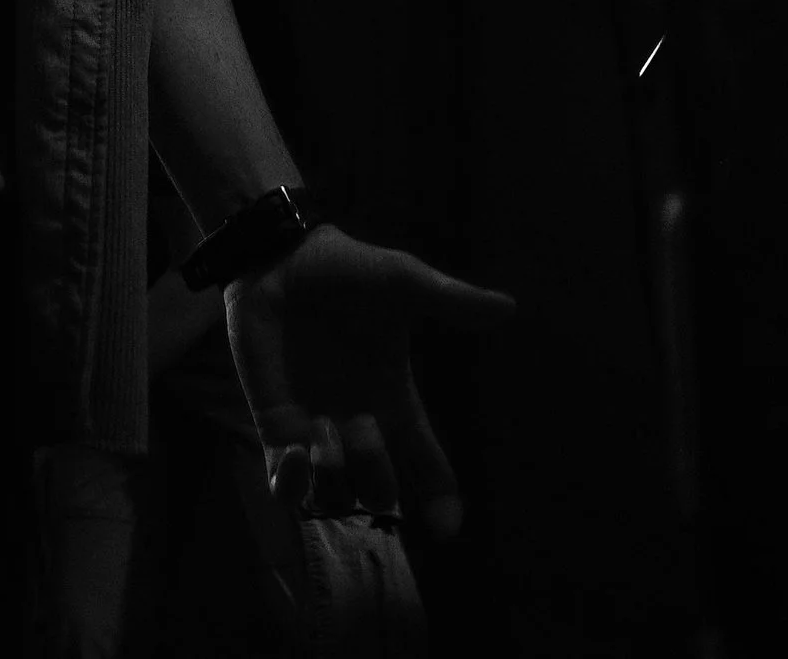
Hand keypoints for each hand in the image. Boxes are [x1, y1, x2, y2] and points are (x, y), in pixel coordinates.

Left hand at [223, 224, 512, 540]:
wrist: (280, 259)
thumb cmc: (345, 270)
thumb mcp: (400, 282)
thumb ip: (449, 300)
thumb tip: (510, 306)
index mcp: (394, 400)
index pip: (426, 463)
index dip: (440, 498)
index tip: (445, 527)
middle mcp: (359, 425)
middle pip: (380, 492)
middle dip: (377, 476)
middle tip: (360, 426)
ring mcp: (317, 431)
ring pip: (335, 497)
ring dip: (333, 483)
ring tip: (321, 435)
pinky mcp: (277, 430)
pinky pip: (286, 488)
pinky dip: (292, 488)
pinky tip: (294, 458)